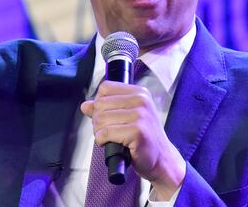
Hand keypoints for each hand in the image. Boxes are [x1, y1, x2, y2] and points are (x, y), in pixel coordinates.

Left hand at [80, 82, 185, 200]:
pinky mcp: (137, 131)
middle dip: (98, 120)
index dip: (99, 103)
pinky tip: (111, 143)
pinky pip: (105, 133)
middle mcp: (141, 101)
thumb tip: (86, 105)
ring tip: (111, 137)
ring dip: (100, 132)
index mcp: (139, 93)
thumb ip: (105, 109)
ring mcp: (140, 115)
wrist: (161, 159)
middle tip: (108, 130)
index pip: (105, 88)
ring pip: (101, 119)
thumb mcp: (126, 117)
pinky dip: (102, 140)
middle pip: (100, 104)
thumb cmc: (144, 138)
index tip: (106, 115)